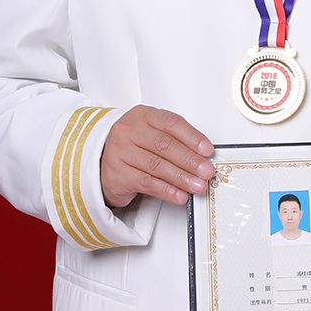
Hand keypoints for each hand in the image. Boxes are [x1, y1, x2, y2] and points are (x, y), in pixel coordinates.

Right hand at [100, 106, 214, 208]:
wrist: (102, 163)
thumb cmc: (133, 147)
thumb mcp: (151, 134)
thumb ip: (174, 140)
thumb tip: (202, 157)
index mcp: (142, 115)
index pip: (171, 122)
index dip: (192, 137)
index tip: (207, 150)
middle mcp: (128, 131)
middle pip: (164, 145)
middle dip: (190, 160)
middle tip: (206, 172)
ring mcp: (119, 152)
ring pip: (156, 165)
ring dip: (181, 178)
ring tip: (197, 186)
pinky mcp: (116, 174)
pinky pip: (146, 183)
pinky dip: (166, 191)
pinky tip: (179, 195)